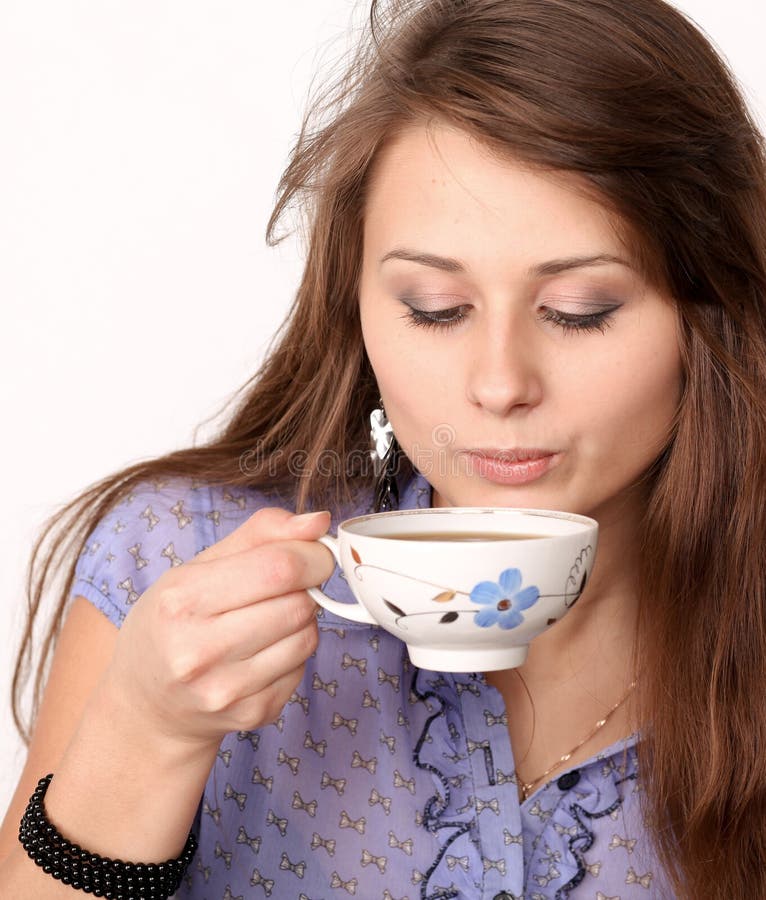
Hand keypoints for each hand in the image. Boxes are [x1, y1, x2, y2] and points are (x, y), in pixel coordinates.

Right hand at [102, 507, 333, 749]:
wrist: (146, 704)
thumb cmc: (172, 623)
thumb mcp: (196, 568)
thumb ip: (260, 535)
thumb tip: (318, 521)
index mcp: (182, 600)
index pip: (278, 568)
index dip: (312, 554)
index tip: (315, 551)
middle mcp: (199, 651)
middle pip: (298, 604)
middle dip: (307, 586)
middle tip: (287, 585)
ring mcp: (226, 690)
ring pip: (308, 637)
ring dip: (302, 620)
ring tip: (270, 617)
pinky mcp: (251, 714)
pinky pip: (302, 668)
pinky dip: (293, 652)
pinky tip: (263, 650)